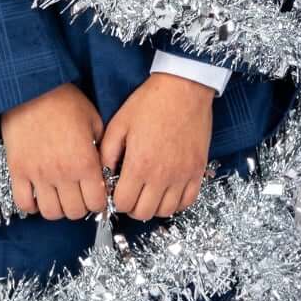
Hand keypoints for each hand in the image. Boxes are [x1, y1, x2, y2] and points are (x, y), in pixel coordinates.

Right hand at [0, 83, 108, 219]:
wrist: (31, 88)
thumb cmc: (64, 101)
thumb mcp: (94, 121)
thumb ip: (101, 148)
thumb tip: (103, 167)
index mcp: (85, 162)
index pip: (97, 203)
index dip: (99, 202)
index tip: (96, 195)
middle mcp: (62, 173)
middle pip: (75, 212)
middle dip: (80, 207)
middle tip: (79, 195)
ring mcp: (38, 174)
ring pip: (51, 213)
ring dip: (58, 208)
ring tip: (59, 196)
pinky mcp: (18, 171)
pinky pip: (24, 203)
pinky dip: (32, 205)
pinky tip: (38, 195)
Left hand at [99, 74, 215, 220]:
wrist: (184, 88)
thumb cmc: (152, 102)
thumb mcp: (119, 123)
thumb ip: (107, 152)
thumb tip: (103, 174)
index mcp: (140, 164)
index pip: (122, 203)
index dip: (115, 200)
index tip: (116, 191)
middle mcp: (162, 175)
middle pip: (143, 212)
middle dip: (132, 207)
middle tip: (130, 193)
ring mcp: (183, 175)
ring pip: (165, 211)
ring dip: (153, 207)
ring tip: (148, 193)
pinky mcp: (197, 170)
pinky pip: (188, 201)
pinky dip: (176, 203)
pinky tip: (167, 191)